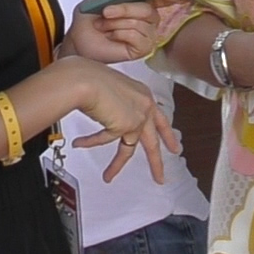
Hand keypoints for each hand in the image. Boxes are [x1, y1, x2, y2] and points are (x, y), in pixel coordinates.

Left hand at [64, 0, 166, 63]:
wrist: (77, 35)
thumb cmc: (90, 15)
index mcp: (141, 2)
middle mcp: (147, 18)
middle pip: (149, 10)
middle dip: (125, 9)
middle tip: (106, 11)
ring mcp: (147, 34)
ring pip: (141, 24)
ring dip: (117, 23)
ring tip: (104, 26)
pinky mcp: (142, 49)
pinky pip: (138, 38)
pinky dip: (121, 34)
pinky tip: (112, 36)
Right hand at [65, 59, 181, 184]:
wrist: (85, 79)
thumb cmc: (91, 76)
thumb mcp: (111, 87)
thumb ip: (117, 101)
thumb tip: (111, 112)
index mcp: (143, 94)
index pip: (159, 119)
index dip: (167, 135)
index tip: (174, 147)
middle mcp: (144, 106)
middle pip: (153, 141)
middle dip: (156, 162)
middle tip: (160, 177)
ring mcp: (137, 118)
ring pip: (129, 149)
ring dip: (116, 165)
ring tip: (108, 176)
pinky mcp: (124, 127)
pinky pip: (104, 140)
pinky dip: (89, 141)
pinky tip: (80, 143)